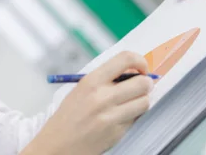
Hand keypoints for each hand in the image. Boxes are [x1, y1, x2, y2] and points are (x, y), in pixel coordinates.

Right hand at [22, 52, 152, 154]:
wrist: (58, 145)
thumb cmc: (69, 116)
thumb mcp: (82, 89)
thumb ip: (105, 79)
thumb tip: (134, 72)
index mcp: (92, 81)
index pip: (126, 59)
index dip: (140, 62)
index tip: (141, 68)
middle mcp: (102, 97)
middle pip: (142, 82)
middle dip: (147, 83)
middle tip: (143, 85)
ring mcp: (111, 116)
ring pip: (145, 102)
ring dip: (143, 100)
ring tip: (132, 101)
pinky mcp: (117, 133)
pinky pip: (136, 119)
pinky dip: (133, 116)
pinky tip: (121, 116)